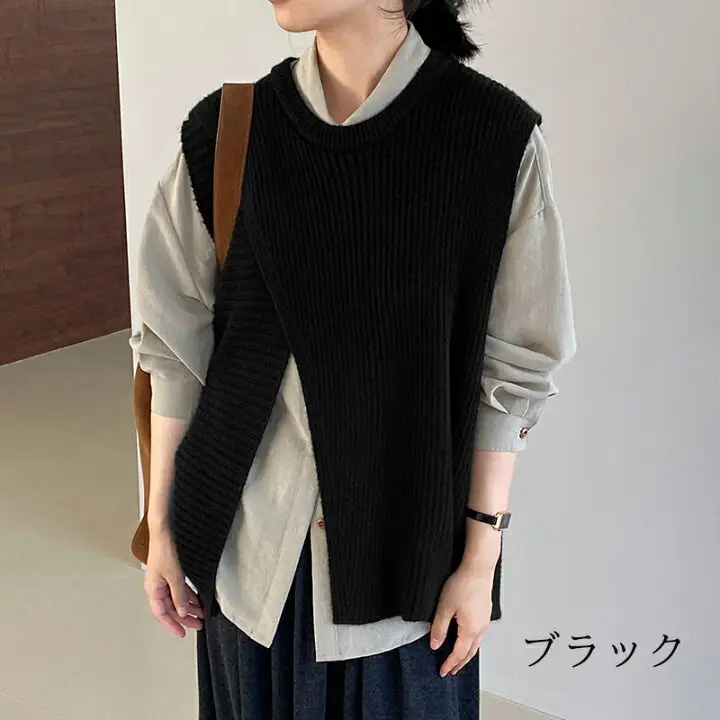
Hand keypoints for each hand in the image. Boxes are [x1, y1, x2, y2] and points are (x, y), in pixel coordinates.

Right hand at [144, 526, 204, 637]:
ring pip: (176, 599)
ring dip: (188, 607)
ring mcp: (163, 581)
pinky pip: (179, 589)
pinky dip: (188, 595)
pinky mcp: (170, 573)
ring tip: (200, 613)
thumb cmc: (163, 550)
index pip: (162, 614)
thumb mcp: (175, 576)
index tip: (182, 633)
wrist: (163, 533)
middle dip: (184, 618)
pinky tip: (196, 600)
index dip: (172, 625)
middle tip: (196, 624)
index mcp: (153, 590)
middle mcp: (157, 587)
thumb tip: (182, 612)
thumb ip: (179, 595)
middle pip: (171, 608)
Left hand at [430, 562, 492, 676]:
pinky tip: (467, 638)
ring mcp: (485, 620)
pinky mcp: (485, 612)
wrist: (478, 568)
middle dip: (460, 663)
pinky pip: (479, 634)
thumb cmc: (463, 584)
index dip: (450, 664)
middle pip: (470, 652)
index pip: (459, 653)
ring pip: (476, 644)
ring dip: (467, 654)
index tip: (443, 671)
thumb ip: (439, 628)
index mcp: (470, 630)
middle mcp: (480, 628)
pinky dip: (472, 642)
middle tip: (451, 670)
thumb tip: (435, 645)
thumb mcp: (444, 608)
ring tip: (458, 658)